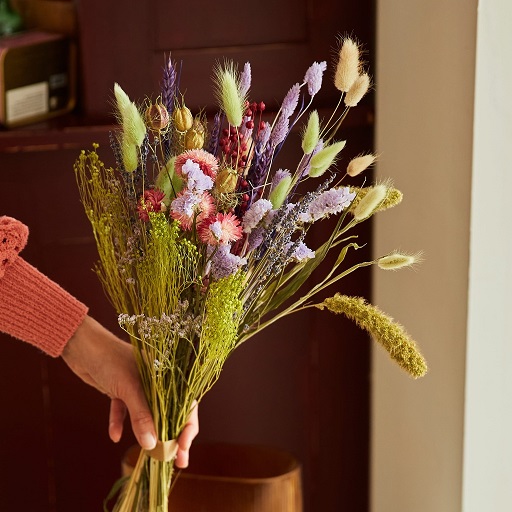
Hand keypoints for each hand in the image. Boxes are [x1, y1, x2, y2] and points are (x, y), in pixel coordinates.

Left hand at [61, 315, 198, 466]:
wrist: (82, 346)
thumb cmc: (110, 359)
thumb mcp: (128, 388)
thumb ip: (141, 416)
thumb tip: (151, 445)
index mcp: (167, 375)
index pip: (185, 403)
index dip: (187, 426)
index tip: (183, 447)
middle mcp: (156, 381)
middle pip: (169, 412)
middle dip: (171, 437)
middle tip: (176, 461)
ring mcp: (138, 386)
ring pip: (148, 415)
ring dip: (148, 434)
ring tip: (151, 456)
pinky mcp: (121, 390)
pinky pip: (124, 411)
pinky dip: (120, 423)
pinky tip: (115, 435)